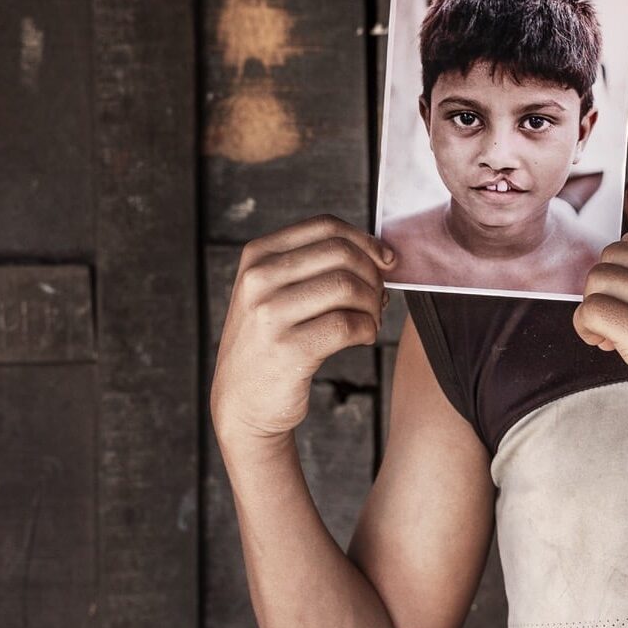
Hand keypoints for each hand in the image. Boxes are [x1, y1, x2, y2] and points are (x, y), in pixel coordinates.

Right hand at [210, 214, 394, 444]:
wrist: (241, 401)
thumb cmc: (272, 343)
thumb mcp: (277, 293)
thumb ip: (319, 268)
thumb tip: (382, 256)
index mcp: (258, 255)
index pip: (326, 226)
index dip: (366, 241)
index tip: (385, 261)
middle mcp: (258, 279)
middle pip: (342, 254)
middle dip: (373, 276)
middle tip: (378, 300)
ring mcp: (269, 314)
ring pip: (347, 287)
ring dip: (373, 305)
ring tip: (370, 321)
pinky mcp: (288, 348)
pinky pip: (348, 325)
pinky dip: (367, 330)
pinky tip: (362, 338)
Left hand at [571, 229, 627, 458]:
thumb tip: (602, 275)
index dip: (620, 272)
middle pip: (610, 257)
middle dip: (602, 289)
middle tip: (616, 324)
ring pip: (597, 282)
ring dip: (592, 311)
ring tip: (612, 338)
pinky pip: (592, 311)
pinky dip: (586, 328)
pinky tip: (606, 346)